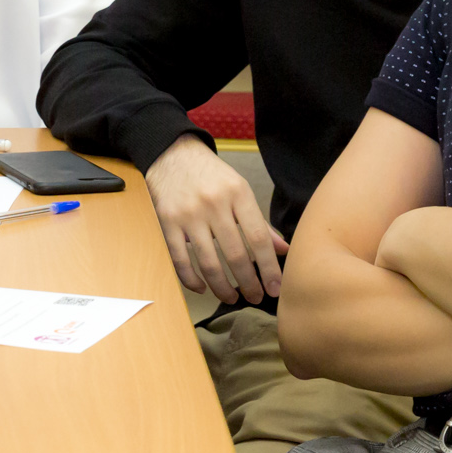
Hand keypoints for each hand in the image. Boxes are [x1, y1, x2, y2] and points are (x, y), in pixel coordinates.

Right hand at [146, 133, 286, 304]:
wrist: (173, 154)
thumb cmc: (211, 175)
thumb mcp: (240, 190)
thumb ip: (260, 222)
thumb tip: (284, 249)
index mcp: (238, 194)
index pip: (258, 238)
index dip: (269, 267)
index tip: (276, 287)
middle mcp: (213, 204)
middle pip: (235, 254)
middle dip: (248, 282)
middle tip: (256, 298)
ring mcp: (188, 214)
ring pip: (208, 262)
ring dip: (222, 286)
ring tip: (232, 297)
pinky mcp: (167, 223)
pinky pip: (180, 259)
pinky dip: (192, 279)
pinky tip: (202, 287)